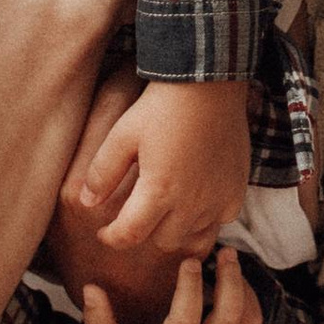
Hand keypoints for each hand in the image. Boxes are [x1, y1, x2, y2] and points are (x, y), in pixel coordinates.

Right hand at [79, 249, 262, 323]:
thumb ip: (99, 322)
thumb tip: (91, 287)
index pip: (185, 321)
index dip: (190, 288)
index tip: (190, 260)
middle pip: (229, 320)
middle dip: (232, 281)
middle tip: (227, 252)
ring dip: (246, 292)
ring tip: (232, 265)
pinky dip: (252, 309)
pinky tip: (239, 290)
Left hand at [80, 75, 251, 255]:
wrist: (209, 83)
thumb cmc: (161, 106)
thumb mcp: (122, 134)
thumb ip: (102, 173)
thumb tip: (87, 202)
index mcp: (159, 191)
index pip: (130, 235)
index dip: (112, 237)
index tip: (104, 232)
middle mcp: (192, 203)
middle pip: (162, 240)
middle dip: (145, 232)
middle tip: (136, 214)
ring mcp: (218, 199)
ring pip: (192, 237)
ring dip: (175, 228)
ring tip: (165, 209)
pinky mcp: (236, 191)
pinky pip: (220, 222)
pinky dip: (205, 219)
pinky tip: (195, 199)